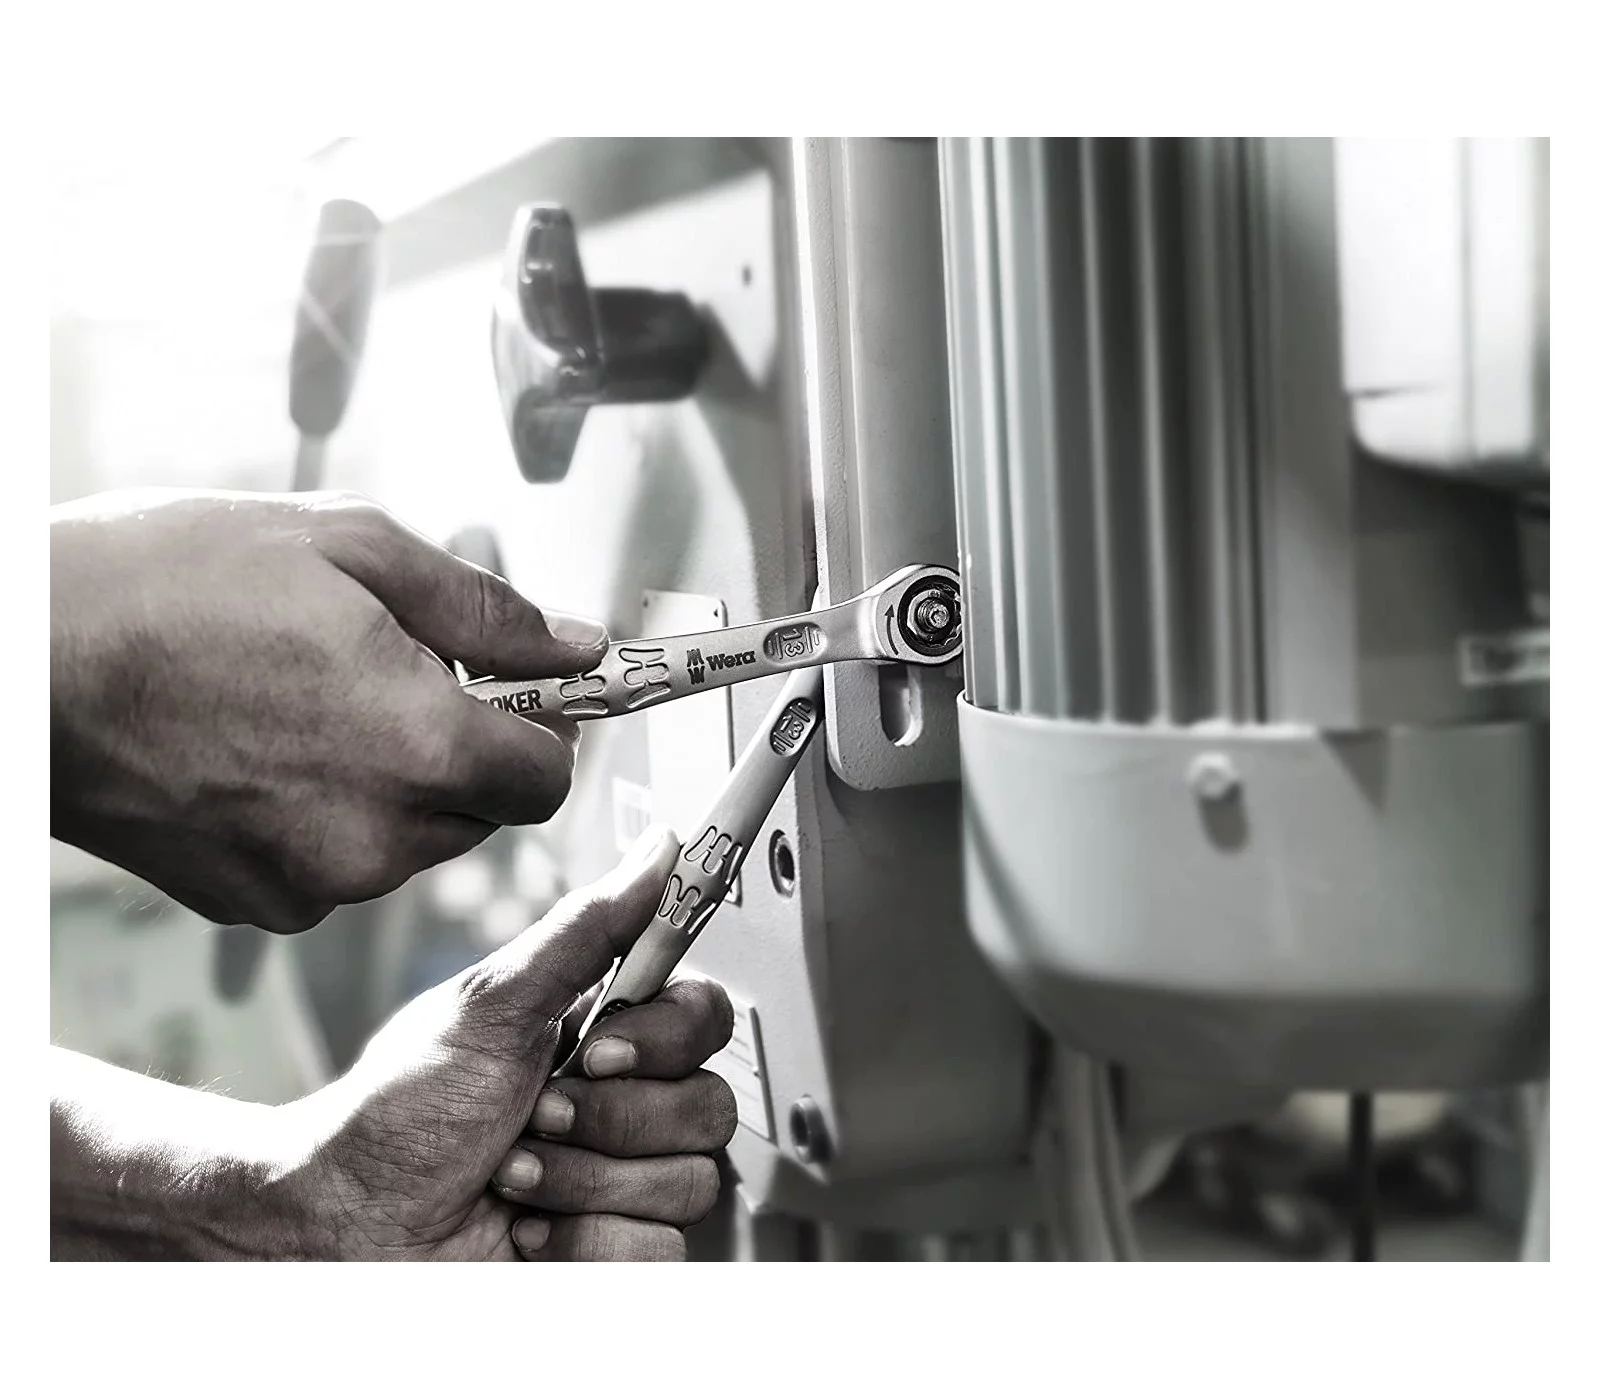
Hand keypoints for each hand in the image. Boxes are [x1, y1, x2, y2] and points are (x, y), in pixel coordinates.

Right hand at [50, 488, 608, 931]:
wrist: (21, 663)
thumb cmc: (169, 584)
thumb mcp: (352, 548)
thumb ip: (486, 611)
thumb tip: (576, 648)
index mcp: (421, 746)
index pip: (548, 778)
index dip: (541, 729)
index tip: (515, 692)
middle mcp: (377, 837)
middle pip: (483, 813)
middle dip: (463, 750)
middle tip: (392, 676)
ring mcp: (312, 881)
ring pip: (411, 842)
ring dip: (396, 785)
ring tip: (310, 705)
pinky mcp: (255, 904)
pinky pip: (337, 866)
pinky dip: (328, 818)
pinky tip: (265, 752)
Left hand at [280, 826, 737, 1259]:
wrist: (346, 1224)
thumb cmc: (398, 1111)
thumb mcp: (491, 1004)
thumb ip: (589, 926)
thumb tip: (659, 850)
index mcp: (605, 1033)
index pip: (703, 1017)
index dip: (662, 1039)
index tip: (595, 1048)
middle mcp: (625, 1102)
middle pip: (707, 1105)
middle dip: (606, 1119)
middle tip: (533, 1117)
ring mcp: (624, 1179)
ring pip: (687, 1181)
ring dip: (583, 1182)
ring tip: (513, 1176)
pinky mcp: (616, 1248)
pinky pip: (659, 1249)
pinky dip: (582, 1241)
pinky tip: (528, 1229)